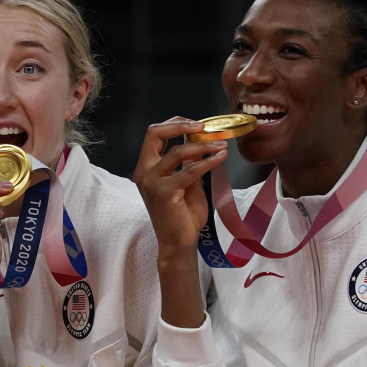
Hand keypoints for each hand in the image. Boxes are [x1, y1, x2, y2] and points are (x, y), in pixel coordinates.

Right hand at [132, 117, 228, 255]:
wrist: (178, 242)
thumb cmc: (182, 216)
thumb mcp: (188, 183)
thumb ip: (190, 163)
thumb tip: (201, 142)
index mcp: (146, 168)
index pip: (154, 135)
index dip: (175, 124)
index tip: (197, 125)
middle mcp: (144, 172)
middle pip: (155, 134)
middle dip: (180, 124)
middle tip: (203, 126)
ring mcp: (151, 181)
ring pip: (177, 151)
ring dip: (203, 145)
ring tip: (222, 145)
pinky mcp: (164, 192)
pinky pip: (189, 170)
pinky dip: (208, 161)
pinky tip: (221, 157)